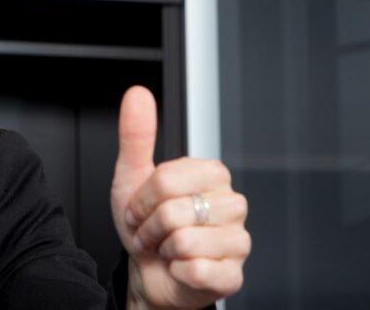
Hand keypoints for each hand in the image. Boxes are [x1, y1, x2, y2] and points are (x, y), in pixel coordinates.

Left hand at [110, 86, 249, 309]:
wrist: (150, 272)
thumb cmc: (146, 225)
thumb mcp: (132, 177)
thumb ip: (136, 136)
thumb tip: (138, 94)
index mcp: (211, 174)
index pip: (166, 180)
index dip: (142, 200)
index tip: (140, 210)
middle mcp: (231, 203)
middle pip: (173, 211)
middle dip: (150, 226)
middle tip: (152, 232)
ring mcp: (237, 240)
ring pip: (184, 241)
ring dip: (162, 249)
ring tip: (166, 248)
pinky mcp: (234, 274)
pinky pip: (197, 270)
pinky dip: (177, 272)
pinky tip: (181, 267)